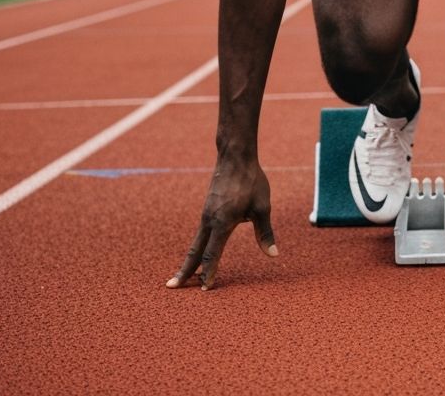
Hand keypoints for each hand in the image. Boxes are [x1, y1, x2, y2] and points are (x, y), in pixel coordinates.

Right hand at [166, 155, 276, 290]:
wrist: (235, 156)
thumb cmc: (251, 181)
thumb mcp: (262, 207)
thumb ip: (265, 233)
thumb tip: (273, 254)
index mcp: (222, 222)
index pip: (212, 254)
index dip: (209, 272)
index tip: (205, 289)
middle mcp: (209, 220)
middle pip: (195, 251)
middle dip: (185, 271)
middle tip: (171, 287)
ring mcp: (206, 213)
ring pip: (196, 242)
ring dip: (189, 259)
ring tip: (182, 275)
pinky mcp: (207, 208)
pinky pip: (200, 232)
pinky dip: (196, 246)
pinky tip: (198, 252)